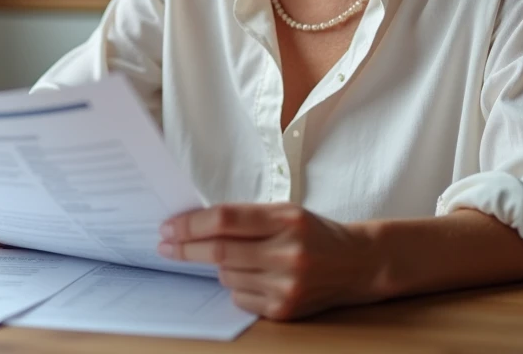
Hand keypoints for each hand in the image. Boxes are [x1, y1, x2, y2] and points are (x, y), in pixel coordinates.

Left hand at [157, 203, 385, 319]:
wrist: (357, 264)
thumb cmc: (314, 232)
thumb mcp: (284, 213)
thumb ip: (245, 218)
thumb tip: (194, 226)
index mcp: (286, 220)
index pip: (225, 220)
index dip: (191, 224)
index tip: (169, 227)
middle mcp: (287, 253)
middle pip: (219, 252)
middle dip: (185, 248)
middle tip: (166, 244)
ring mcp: (287, 285)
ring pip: (226, 276)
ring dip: (219, 267)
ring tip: (238, 258)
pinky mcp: (285, 310)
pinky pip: (240, 298)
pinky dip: (237, 286)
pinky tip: (255, 277)